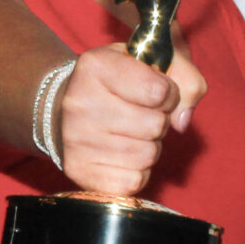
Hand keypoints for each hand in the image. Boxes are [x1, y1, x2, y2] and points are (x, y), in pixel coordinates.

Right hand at [52, 43, 205, 196]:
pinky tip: (122, 155)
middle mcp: (80, 102)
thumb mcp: (149, 61)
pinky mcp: (78, 170)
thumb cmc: (115, 83)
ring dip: (148, 147)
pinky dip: (137, 171)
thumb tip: (183, 121)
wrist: (60, 108)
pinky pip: (133, 182)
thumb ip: (184, 76)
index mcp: (97, 67)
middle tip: (141, 114)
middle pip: (155, 125)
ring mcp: (76, 139)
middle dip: (158, 121)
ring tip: (130, 133)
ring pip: (147, 156)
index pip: (159, 91)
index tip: (156, 92)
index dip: (169, 93)